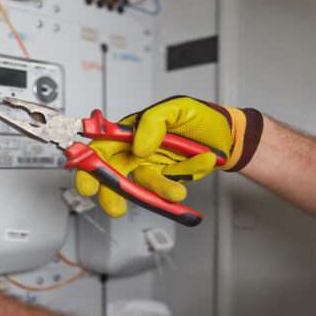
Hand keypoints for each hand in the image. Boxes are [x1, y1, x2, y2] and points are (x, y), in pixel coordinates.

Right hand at [76, 96, 263, 216]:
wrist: (227, 136)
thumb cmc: (199, 117)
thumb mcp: (177, 108)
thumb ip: (153, 122)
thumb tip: (137, 145)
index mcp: (130, 131)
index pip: (102, 147)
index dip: (89, 165)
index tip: (88, 183)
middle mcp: (136, 152)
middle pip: (113, 175)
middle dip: (112, 194)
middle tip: (116, 207)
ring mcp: (151, 168)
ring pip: (144, 186)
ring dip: (159, 190)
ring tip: (177, 192)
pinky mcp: (167, 182)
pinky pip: (169, 189)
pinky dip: (187, 178)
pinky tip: (202, 164)